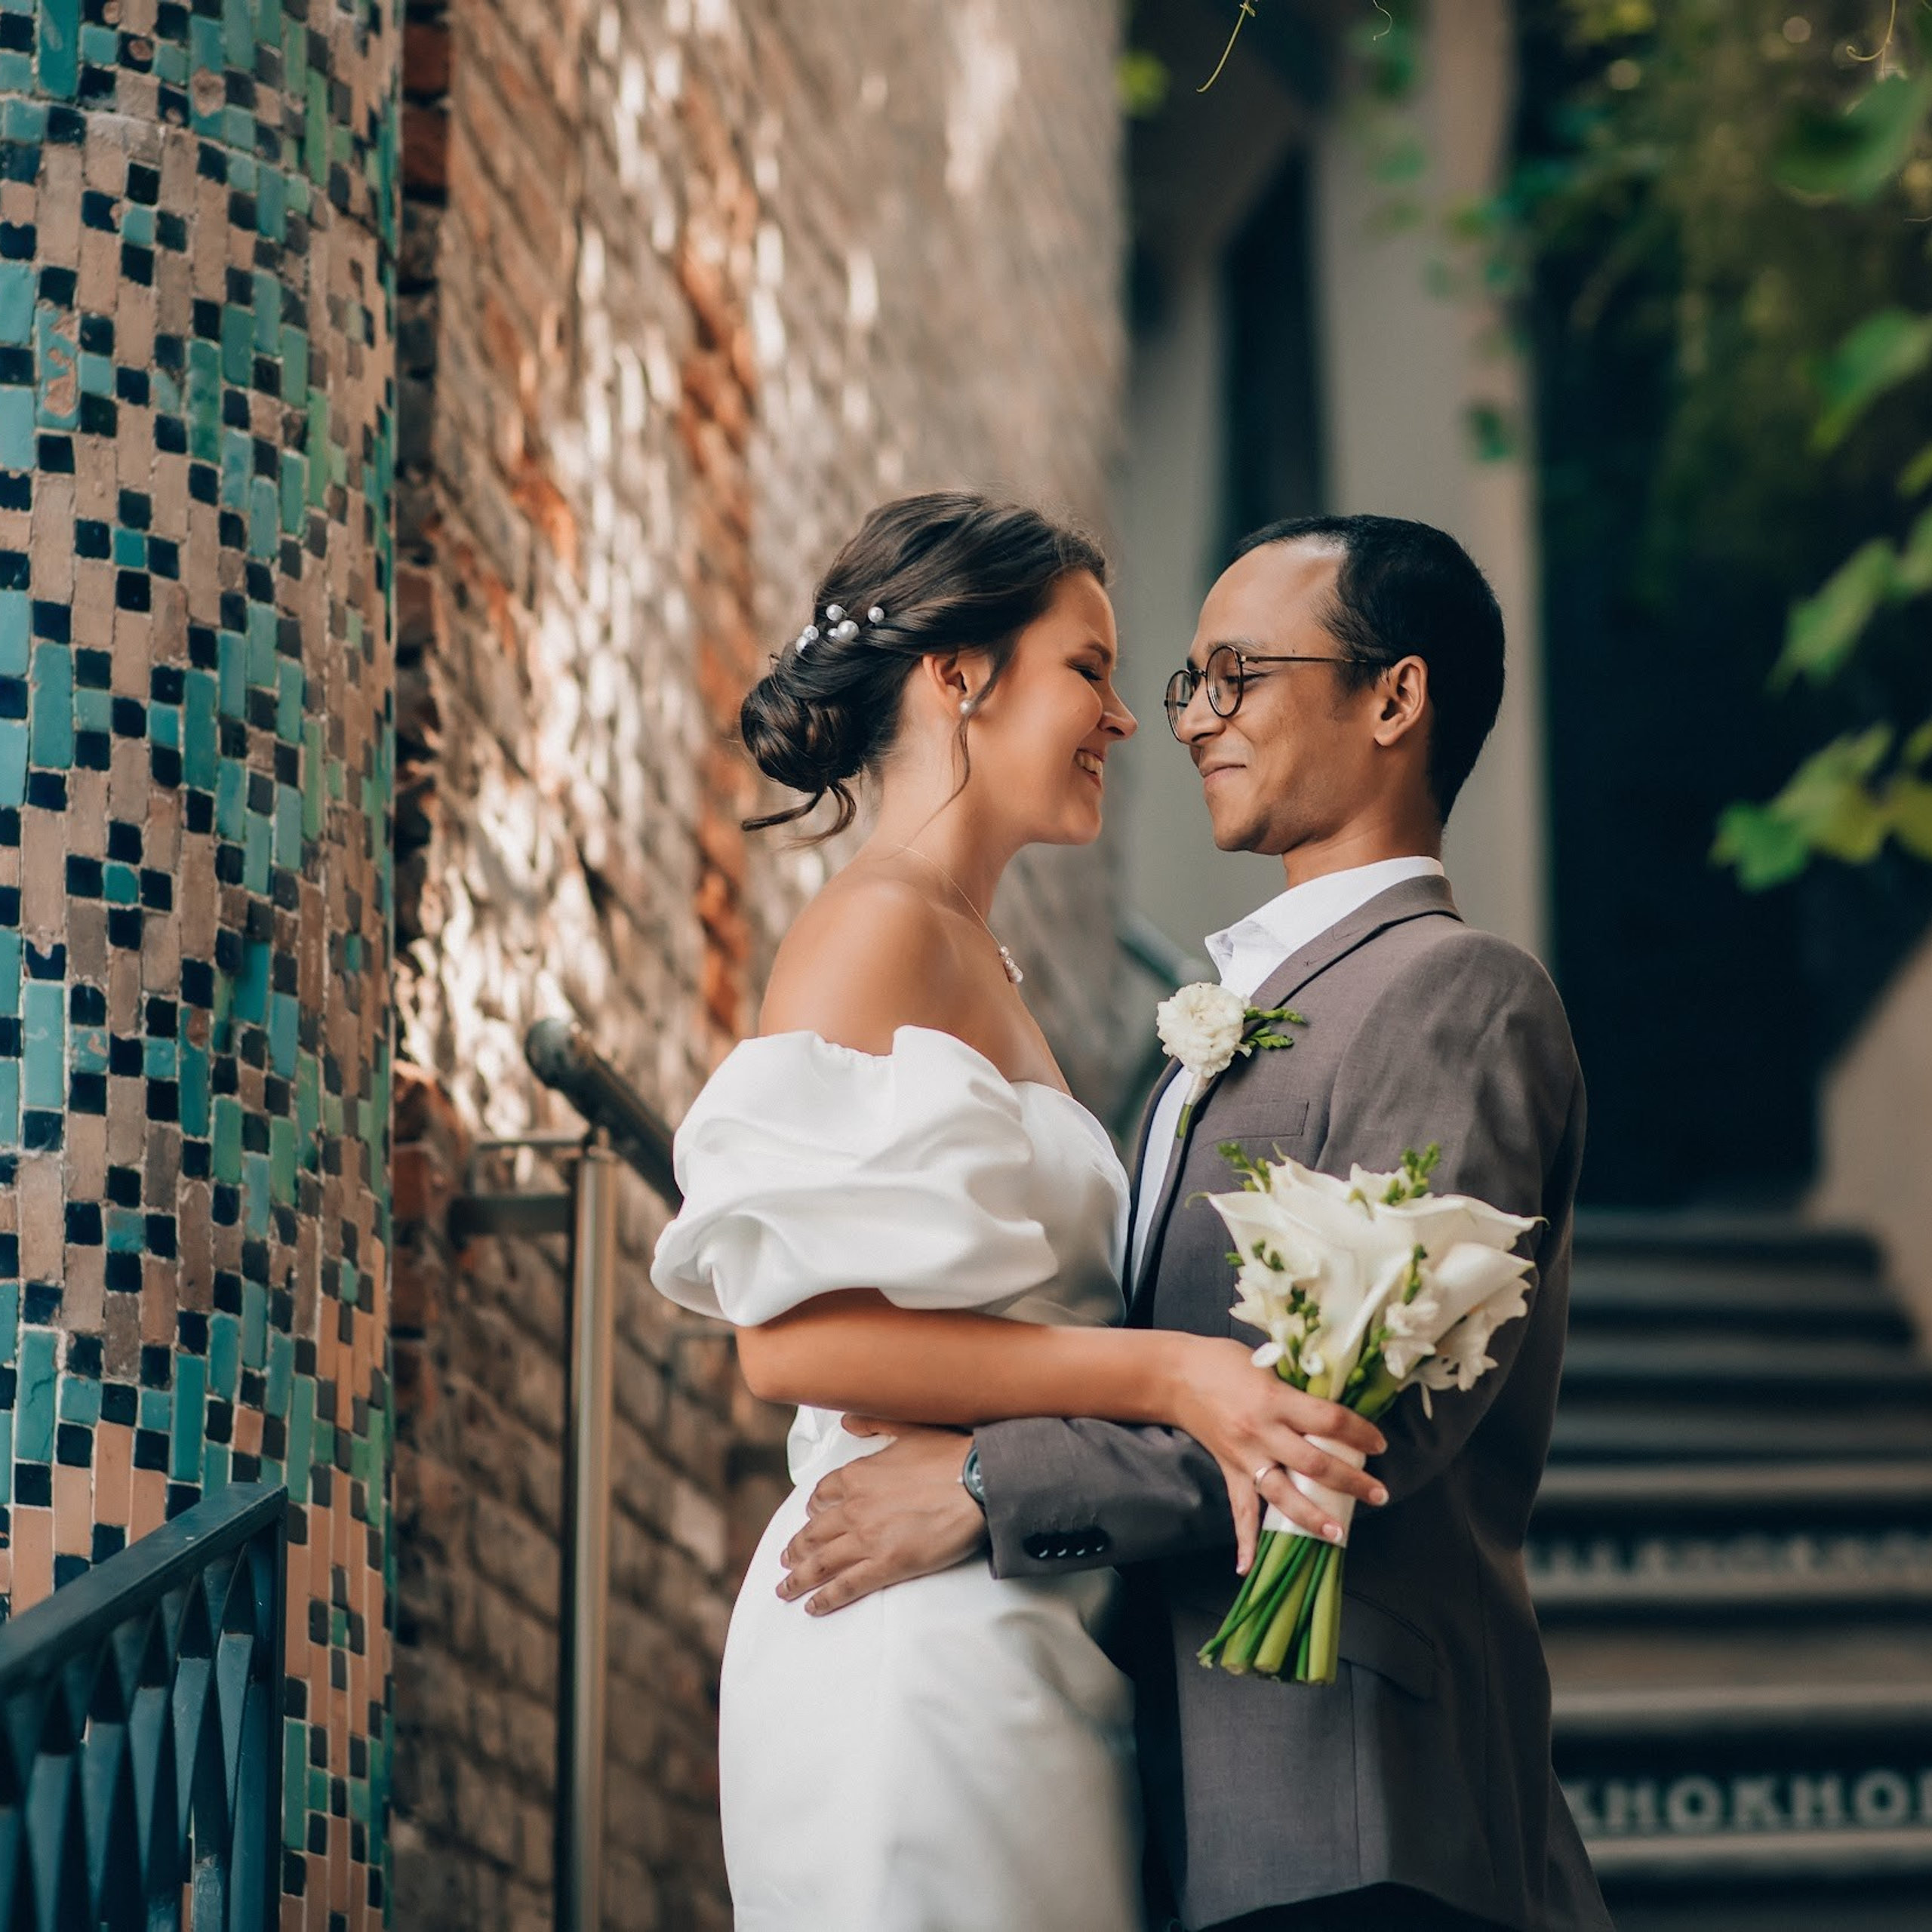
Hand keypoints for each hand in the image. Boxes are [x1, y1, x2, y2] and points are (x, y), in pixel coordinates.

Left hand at [776, 1420, 988, 1615]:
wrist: (978, 1482)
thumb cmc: (950, 1454)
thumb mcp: (907, 1427)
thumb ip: (874, 1422)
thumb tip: (846, 1420)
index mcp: (857, 1476)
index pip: (822, 1496)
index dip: (812, 1510)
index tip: (809, 1518)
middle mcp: (854, 1508)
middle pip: (813, 1533)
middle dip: (796, 1549)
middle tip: (785, 1560)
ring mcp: (867, 1539)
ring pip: (821, 1563)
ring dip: (798, 1578)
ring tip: (784, 1588)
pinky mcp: (886, 1565)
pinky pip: (846, 1586)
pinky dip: (825, 1599)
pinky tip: (812, 1608)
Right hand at [1169, 1336, 1388, 1576]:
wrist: (1173, 1375)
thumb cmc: (1222, 1361)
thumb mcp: (1266, 1364)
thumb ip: (1297, 1389)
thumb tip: (1331, 1409)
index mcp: (1275, 1400)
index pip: (1328, 1420)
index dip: (1359, 1433)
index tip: (1378, 1443)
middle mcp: (1262, 1432)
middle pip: (1314, 1464)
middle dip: (1351, 1482)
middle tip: (1379, 1494)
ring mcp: (1245, 1456)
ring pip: (1283, 1494)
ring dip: (1311, 1517)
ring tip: (1338, 1534)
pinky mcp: (1229, 1470)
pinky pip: (1239, 1509)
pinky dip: (1245, 1540)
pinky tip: (1248, 1566)